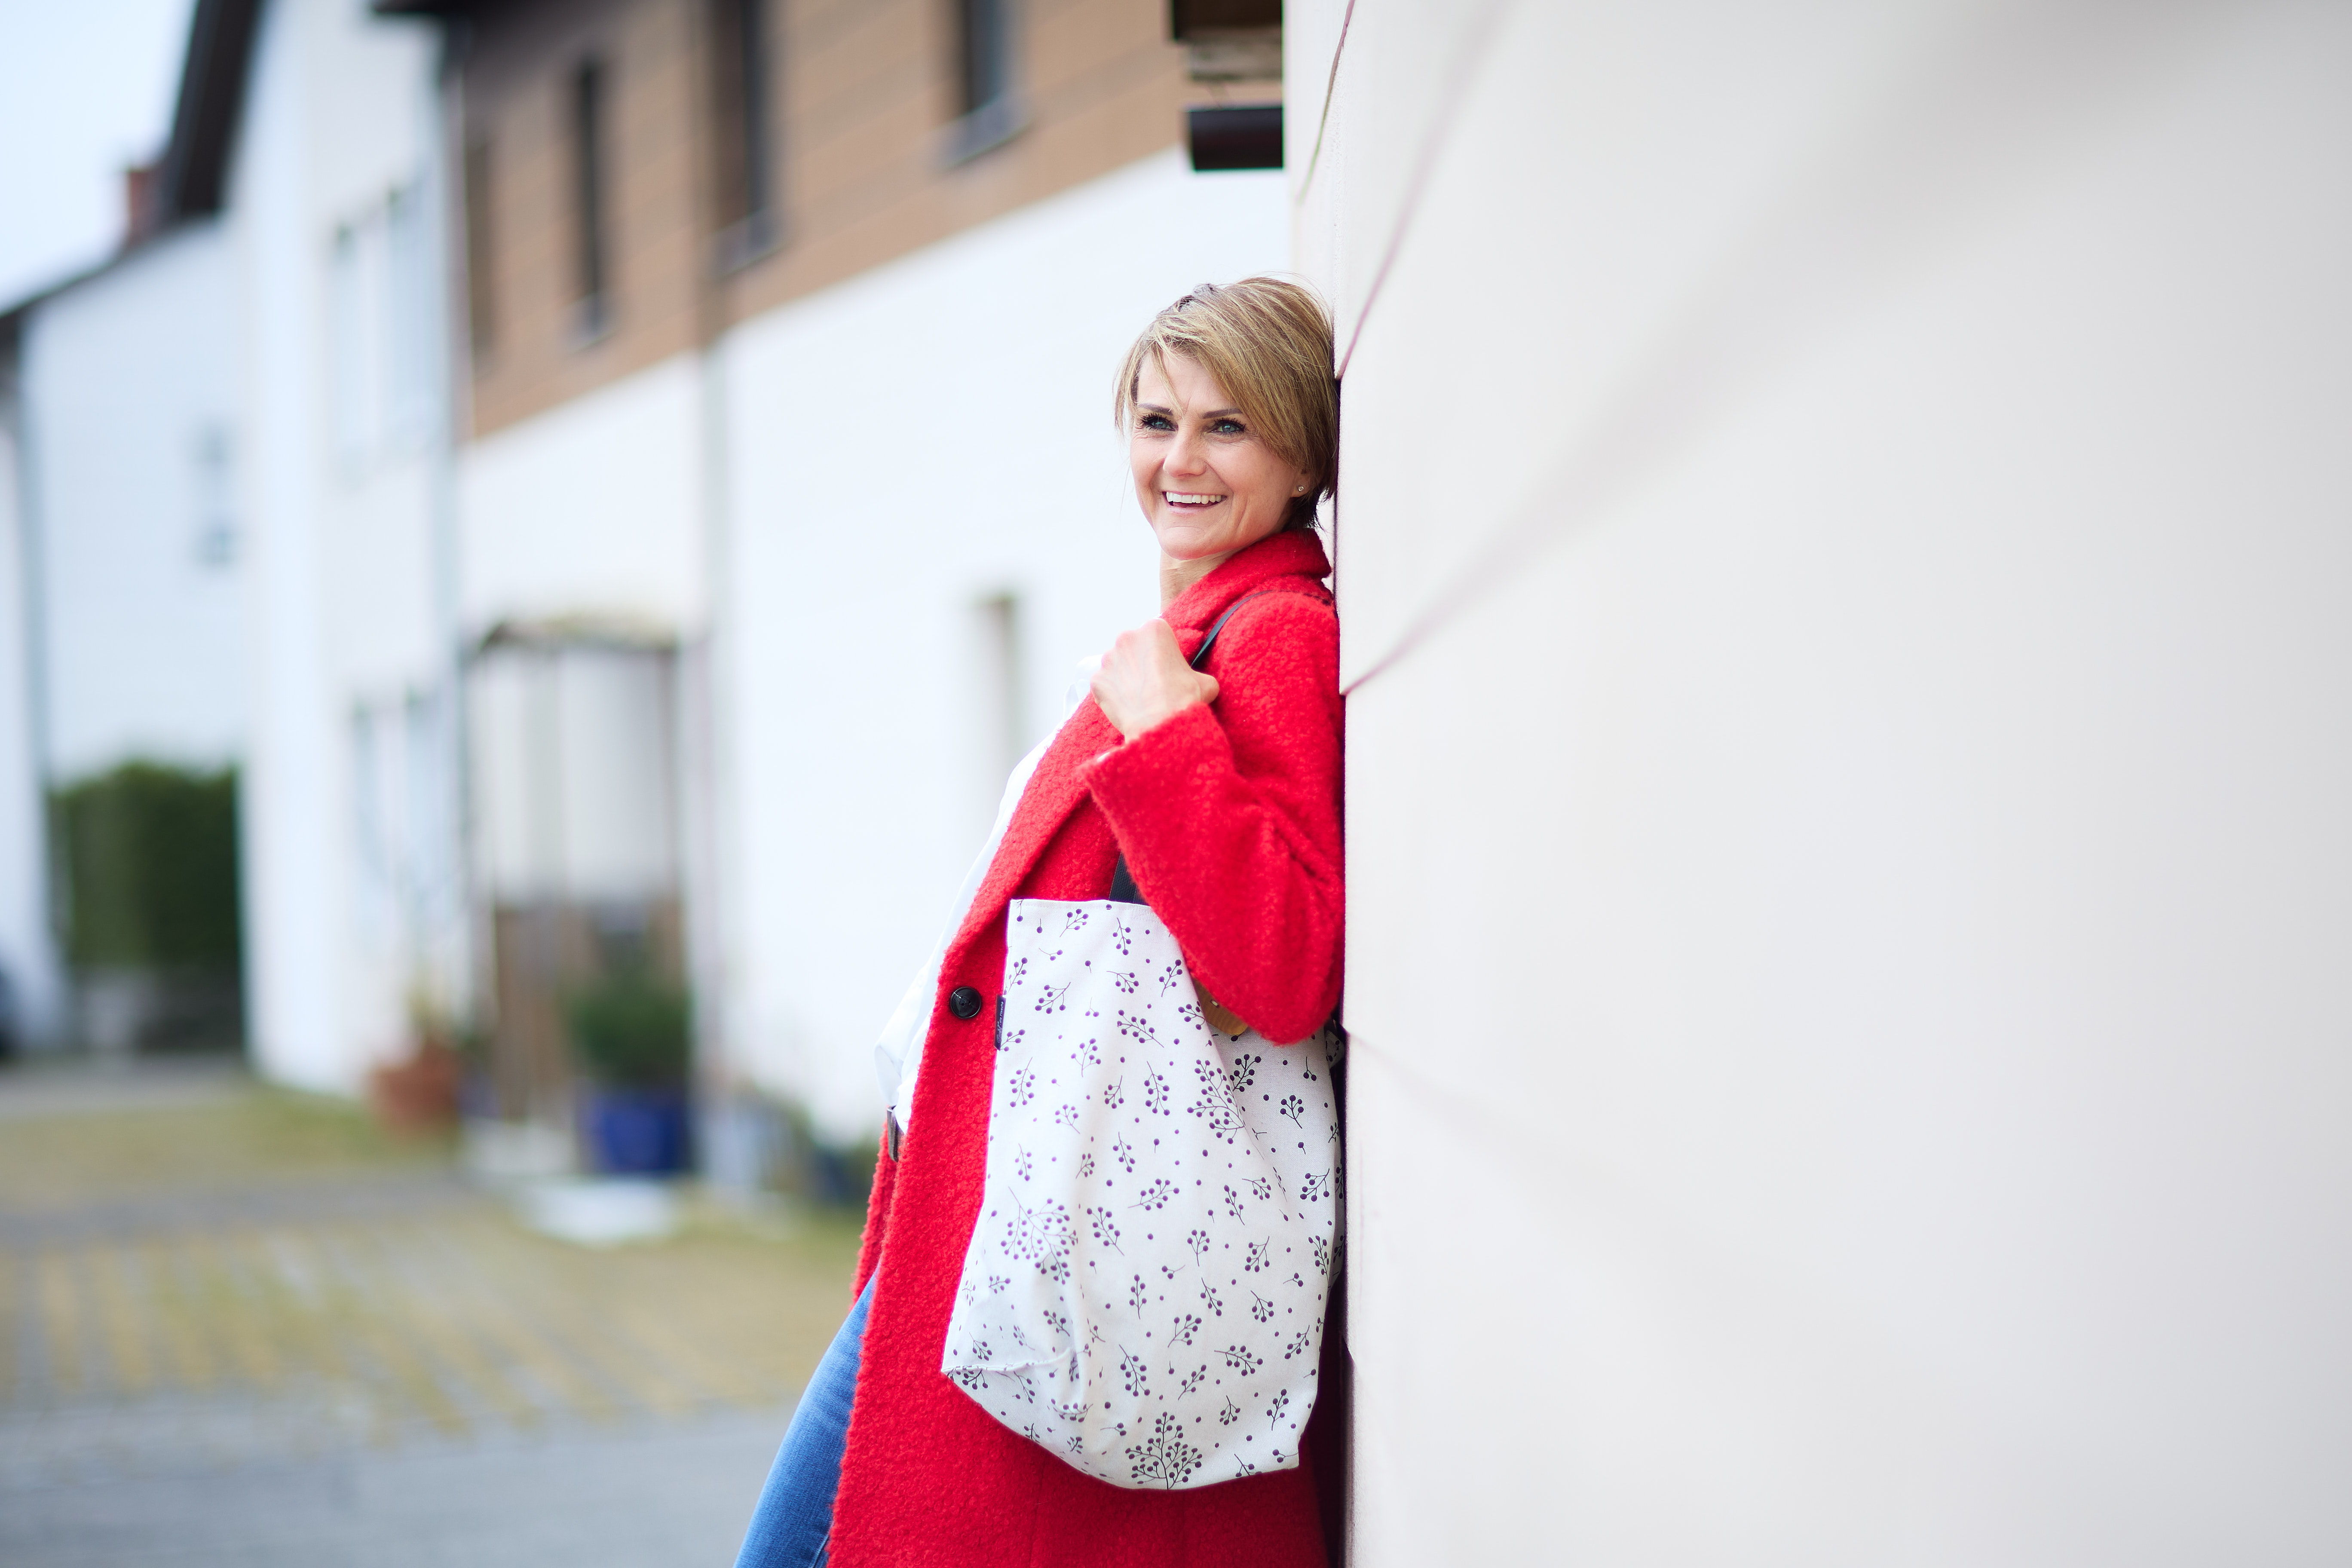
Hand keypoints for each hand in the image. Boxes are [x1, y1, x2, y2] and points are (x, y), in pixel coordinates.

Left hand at [1091, 618, 1219, 741]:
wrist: (1160, 724)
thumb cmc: (1184, 698)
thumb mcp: (1206, 682)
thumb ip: (1197, 674)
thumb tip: (1198, 682)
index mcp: (1154, 629)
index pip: (1156, 635)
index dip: (1162, 652)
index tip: (1166, 667)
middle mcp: (1127, 637)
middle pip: (1132, 646)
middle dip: (1140, 661)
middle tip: (1151, 682)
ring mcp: (1108, 658)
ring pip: (1116, 664)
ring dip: (1124, 676)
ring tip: (1138, 696)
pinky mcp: (1096, 679)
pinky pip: (1104, 684)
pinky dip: (1111, 693)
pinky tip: (1125, 706)